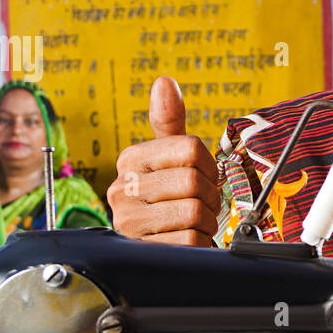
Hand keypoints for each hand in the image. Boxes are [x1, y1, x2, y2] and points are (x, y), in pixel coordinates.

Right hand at [107, 76, 221, 245]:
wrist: (154, 248)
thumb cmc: (169, 199)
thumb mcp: (170, 159)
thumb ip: (170, 122)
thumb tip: (164, 81)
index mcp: (131, 159)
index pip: (190, 148)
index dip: (210, 166)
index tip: (205, 177)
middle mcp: (121, 188)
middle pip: (193, 181)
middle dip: (210, 198)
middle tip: (202, 205)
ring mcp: (128, 222)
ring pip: (194, 211)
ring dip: (206, 222)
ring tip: (193, 223)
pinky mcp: (140, 251)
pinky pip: (190, 240)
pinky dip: (199, 243)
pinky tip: (186, 241)